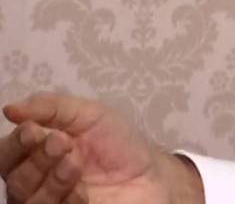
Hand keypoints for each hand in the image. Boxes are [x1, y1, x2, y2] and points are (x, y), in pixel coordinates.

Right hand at [2, 92, 203, 203]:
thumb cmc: (118, 143)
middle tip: (63, 145)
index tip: (35, 131)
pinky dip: (65, 200)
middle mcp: (35, 179)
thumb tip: (10, 109)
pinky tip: (82, 191)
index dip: (16, 142)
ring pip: (26, 198)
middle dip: (36, 158)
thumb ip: (52, 108)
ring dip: (51, 179)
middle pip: (14, 176)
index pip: (7, 151)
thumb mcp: (90, 115)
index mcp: (36, 151)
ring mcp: (49, 201)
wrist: (151, 174)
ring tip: (75, 164)